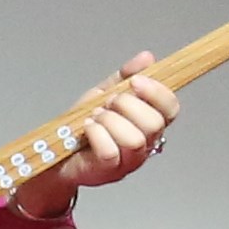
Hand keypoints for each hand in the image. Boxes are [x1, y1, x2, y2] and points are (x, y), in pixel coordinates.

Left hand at [13, 56, 183, 216]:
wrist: (58, 150)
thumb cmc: (85, 124)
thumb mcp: (104, 93)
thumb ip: (126, 76)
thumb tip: (147, 58)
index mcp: (149, 123)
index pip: (171, 108)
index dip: (157, 92)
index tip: (135, 81)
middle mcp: (145, 144)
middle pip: (154, 123)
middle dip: (127, 105)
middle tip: (108, 102)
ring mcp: (129, 160)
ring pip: (135, 140)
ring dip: (111, 121)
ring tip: (96, 117)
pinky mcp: (109, 171)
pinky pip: (110, 151)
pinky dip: (96, 134)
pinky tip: (87, 128)